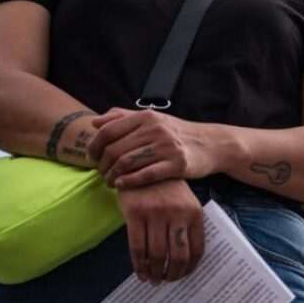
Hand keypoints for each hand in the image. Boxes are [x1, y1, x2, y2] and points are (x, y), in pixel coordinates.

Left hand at [89, 107, 215, 187]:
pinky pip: (145, 175)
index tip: (92, 157)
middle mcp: (155, 129)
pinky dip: (129, 182)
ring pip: (127, 163)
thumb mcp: (153, 119)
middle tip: (101, 173)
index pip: (108, 131)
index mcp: (146, 117)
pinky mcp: (176, 165)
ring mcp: (166, 147)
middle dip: (102, 165)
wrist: (211, 144)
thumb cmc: (177, 133)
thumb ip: (123, 117)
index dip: (94, 146)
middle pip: (115, 149)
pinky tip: (121, 185)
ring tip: (110, 182)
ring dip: (112, 175)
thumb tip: (95, 123)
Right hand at [117, 178, 204, 282]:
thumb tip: (186, 260)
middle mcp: (178, 214)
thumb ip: (187, 226)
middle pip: (178, 256)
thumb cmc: (166, 189)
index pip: (197, 249)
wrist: (142, 165)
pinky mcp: (135, 214)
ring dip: (155, 273)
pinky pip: (137, 247)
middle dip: (172, 274)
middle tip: (165, 281)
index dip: (190, 268)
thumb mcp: (185, 203)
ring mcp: (156, 214)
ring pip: (157, 255)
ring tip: (153, 280)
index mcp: (195, 212)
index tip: (183, 276)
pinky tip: (140, 272)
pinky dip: (139, 265)